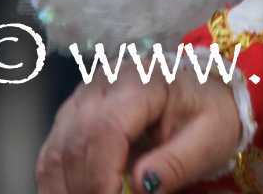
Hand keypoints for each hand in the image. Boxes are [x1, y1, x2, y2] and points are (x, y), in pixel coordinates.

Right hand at [35, 70, 241, 193]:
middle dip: (83, 188)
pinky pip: (52, 153)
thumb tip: (142, 186)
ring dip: (66, 189)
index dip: (100, 175)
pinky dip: (57, 184)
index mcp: (143, 79)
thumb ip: (177, 163)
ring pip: (57, 150)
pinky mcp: (73, 114)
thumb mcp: (210, 139)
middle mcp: (105, 81)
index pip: (107, 130)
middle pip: (76, 143)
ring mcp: (84, 96)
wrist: (205, 95)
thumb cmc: (210, 114)